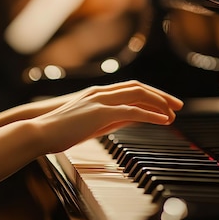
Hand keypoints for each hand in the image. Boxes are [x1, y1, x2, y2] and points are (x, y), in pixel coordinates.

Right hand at [31, 80, 183, 153]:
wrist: (40, 132)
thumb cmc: (61, 131)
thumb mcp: (91, 123)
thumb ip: (110, 118)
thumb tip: (130, 119)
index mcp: (98, 94)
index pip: (131, 88)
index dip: (151, 94)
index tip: (165, 104)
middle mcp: (102, 93)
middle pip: (139, 87)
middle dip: (161, 95)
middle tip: (178, 105)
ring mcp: (101, 100)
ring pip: (138, 95)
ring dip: (160, 103)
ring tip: (174, 113)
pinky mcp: (101, 112)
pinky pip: (132, 111)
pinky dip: (150, 114)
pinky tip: (163, 120)